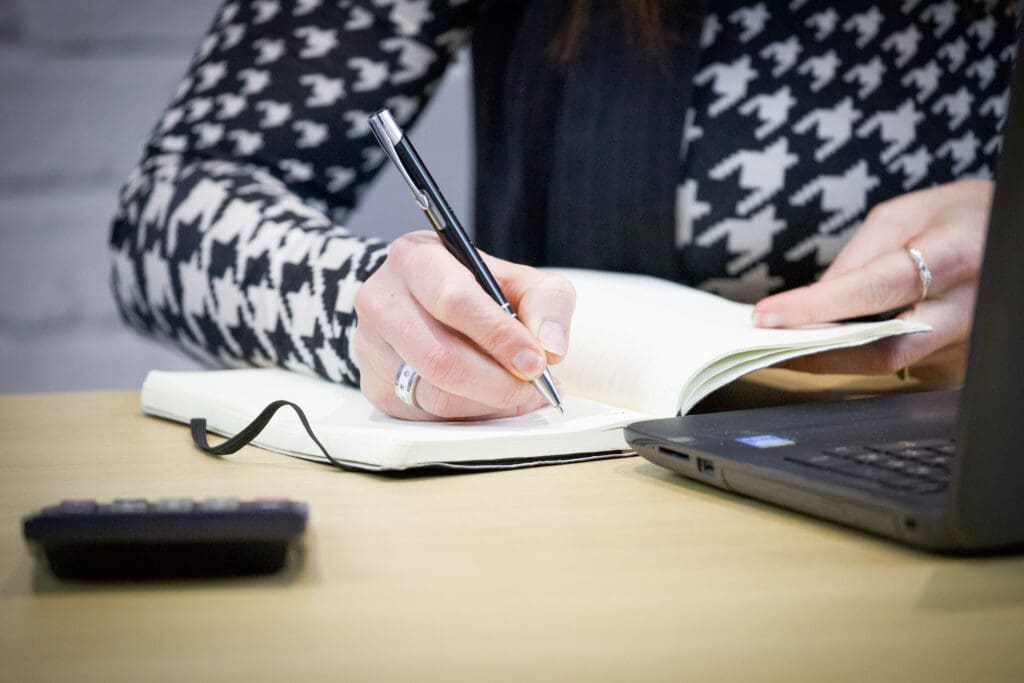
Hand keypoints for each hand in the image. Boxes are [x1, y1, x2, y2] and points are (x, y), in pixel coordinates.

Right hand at [352, 231, 575, 419]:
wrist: (426, 302)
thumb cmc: (479, 289)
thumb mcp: (521, 280)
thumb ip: (547, 304)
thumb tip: (551, 349)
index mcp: (416, 257)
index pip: (453, 301)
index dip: (499, 336)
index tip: (536, 362)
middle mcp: (381, 299)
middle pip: (439, 356)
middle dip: (497, 382)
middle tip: (535, 388)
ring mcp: (370, 345)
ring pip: (433, 392)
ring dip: (488, 403)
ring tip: (523, 395)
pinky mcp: (373, 384)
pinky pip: (426, 414)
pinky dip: (470, 415)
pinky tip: (493, 402)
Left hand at [751, 179, 993, 386]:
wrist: (1009, 236)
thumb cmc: (958, 218)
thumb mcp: (904, 216)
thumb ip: (857, 258)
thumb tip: (811, 302)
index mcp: (957, 257)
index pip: (877, 290)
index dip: (818, 306)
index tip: (767, 316)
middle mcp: (969, 310)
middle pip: (884, 349)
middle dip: (818, 352)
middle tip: (766, 346)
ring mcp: (967, 345)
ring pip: (889, 364)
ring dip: (830, 358)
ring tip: (782, 345)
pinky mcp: (958, 364)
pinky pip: (899, 365)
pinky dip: (856, 357)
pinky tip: (824, 346)